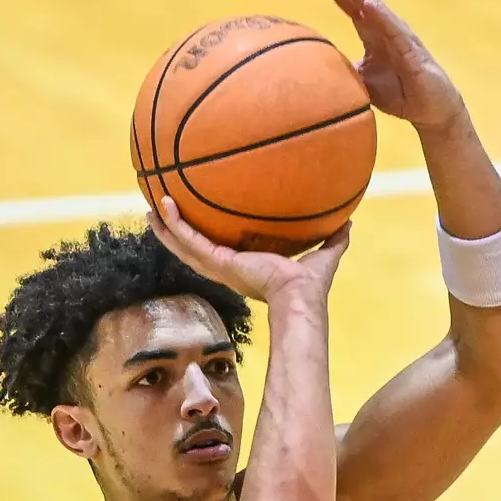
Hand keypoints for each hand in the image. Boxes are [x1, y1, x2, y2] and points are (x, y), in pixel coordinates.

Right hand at [147, 198, 350, 304]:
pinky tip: (163, 205)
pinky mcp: (217, 262)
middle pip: (191, 249)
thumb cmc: (311, 285)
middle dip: (175, 232)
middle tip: (160, 212)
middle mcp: (226, 268)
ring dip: (165, 228)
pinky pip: (188, 240)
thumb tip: (350, 220)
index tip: (196, 223)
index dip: (204, 239)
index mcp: (244, 267)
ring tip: (150, 208)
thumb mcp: (324, 253)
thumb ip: (334, 238)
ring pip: (182, 245)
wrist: (300, 296)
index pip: (217, 252)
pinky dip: (174, 224)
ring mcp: (218, 266)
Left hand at [306, 0, 466, 133]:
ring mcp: (398, 35)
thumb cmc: (400, 93)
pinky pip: (393, 30)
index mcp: (370, 31)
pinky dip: (380, 16)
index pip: (346, 1)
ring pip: (373, 6)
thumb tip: (313, 68)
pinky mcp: (410, 50)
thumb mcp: (362, 81)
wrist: (431, 110)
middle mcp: (383, 27)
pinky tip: (367, 3)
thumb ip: (342, 70)